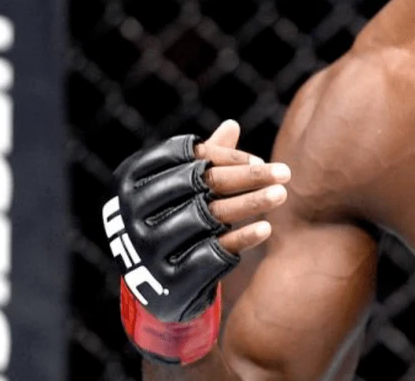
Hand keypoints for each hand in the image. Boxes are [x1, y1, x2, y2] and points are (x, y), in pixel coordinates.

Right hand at [103, 120, 291, 323]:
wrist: (151, 290)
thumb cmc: (169, 223)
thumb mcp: (177, 192)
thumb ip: (202, 162)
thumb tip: (232, 125)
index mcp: (130, 181)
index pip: (185, 156)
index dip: (226, 157)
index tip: (260, 159)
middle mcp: (132, 212)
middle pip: (200, 184)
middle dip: (247, 176)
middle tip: (285, 172)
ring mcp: (148, 247)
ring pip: (209, 216)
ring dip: (250, 203)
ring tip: (282, 194)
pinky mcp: (167, 279)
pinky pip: (211, 253)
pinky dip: (241, 239)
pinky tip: (266, 228)